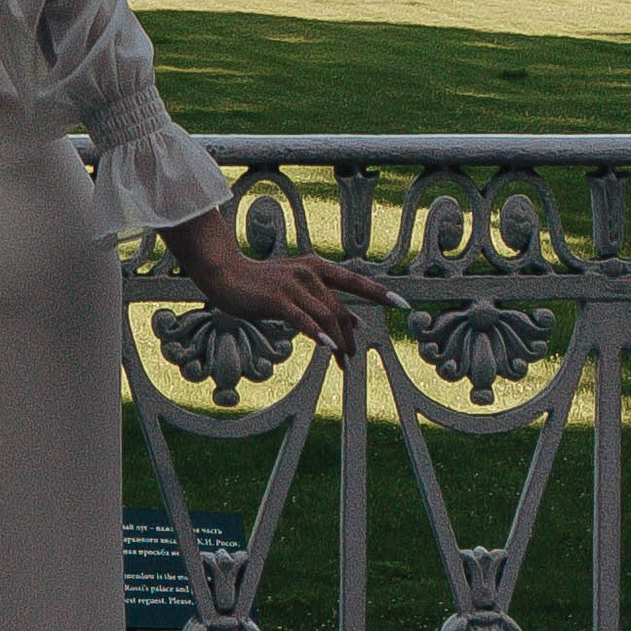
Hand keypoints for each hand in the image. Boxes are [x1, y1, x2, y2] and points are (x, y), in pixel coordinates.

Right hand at [162, 207, 394, 360]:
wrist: (226, 274)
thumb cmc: (262, 285)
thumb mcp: (297, 290)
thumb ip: (322, 302)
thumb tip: (353, 324)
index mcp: (316, 267)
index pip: (355, 280)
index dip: (380, 293)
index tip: (404, 304)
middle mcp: (309, 272)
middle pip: (340, 310)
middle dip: (351, 338)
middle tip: (353, 361)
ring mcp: (294, 284)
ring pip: (327, 318)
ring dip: (339, 343)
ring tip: (344, 363)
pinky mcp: (278, 299)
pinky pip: (304, 320)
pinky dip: (319, 334)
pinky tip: (330, 349)